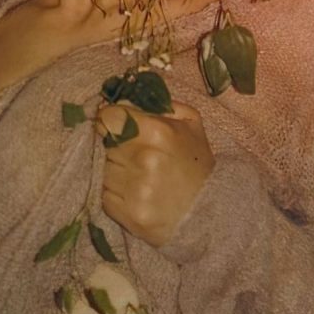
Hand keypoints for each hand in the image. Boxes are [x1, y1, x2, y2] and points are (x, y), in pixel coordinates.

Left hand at [96, 98, 215, 247]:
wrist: (210, 212)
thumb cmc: (196, 163)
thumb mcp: (189, 122)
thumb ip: (157, 103)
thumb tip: (121, 97)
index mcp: (158, 132)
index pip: (108, 117)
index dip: (110, 120)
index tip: (115, 125)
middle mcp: (144, 159)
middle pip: (104, 144)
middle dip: (114, 146)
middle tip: (134, 154)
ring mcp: (136, 190)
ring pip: (103, 170)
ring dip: (114, 171)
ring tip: (137, 175)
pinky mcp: (129, 215)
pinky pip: (105, 196)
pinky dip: (115, 194)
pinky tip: (134, 194)